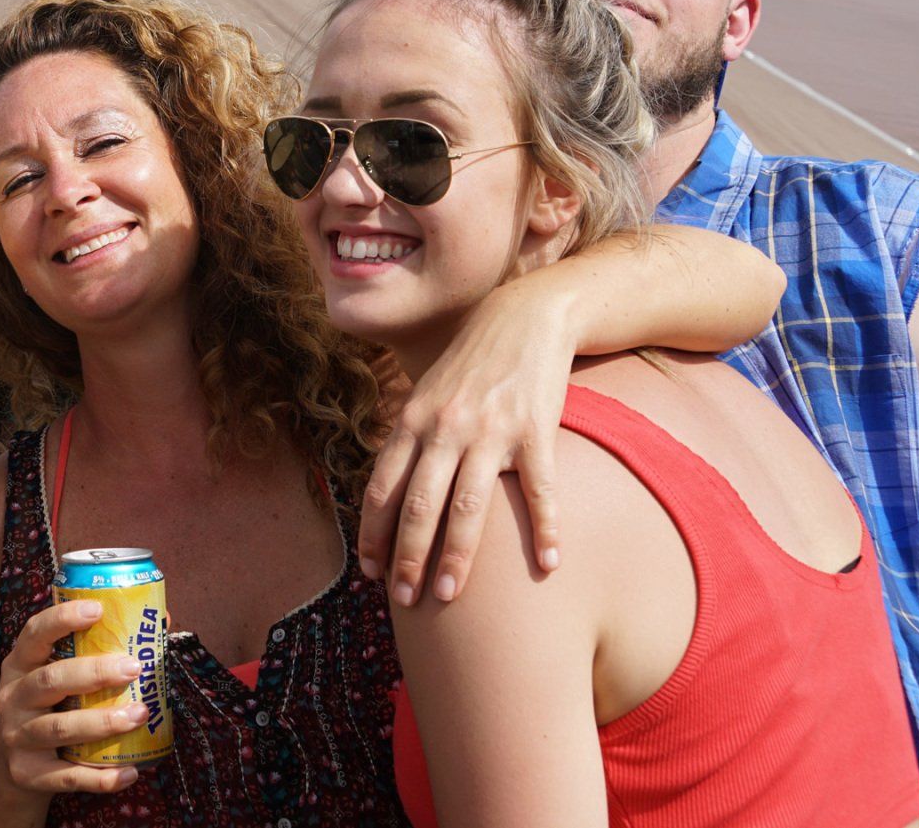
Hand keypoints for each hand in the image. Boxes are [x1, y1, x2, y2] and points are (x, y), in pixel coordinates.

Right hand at [0, 600, 147, 796]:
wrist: (13, 769)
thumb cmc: (50, 709)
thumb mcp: (56, 676)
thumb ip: (96, 652)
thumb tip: (161, 621)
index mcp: (19, 665)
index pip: (34, 634)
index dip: (62, 619)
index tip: (97, 610)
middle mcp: (12, 698)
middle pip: (50, 680)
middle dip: (94, 673)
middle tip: (134, 668)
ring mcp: (17, 737)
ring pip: (60, 729)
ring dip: (102, 722)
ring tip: (140, 715)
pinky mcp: (27, 774)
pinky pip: (68, 777)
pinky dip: (101, 777)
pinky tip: (130, 772)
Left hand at [358, 283, 569, 604]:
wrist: (525, 318)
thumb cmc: (471, 364)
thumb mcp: (427, 394)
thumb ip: (409, 439)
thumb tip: (390, 491)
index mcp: (412, 421)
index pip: (383, 488)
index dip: (374, 533)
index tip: (370, 573)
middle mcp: (445, 428)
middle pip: (419, 505)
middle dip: (407, 558)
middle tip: (405, 601)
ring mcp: (490, 431)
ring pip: (467, 506)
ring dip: (456, 557)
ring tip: (447, 596)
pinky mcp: (535, 431)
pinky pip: (540, 490)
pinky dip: (544, 529)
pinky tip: (548, 564)